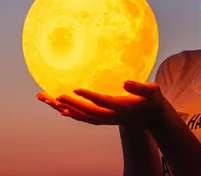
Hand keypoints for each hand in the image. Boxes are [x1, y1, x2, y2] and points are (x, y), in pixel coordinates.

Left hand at [36, 80, 165, 126]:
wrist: (150, 115)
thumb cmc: (152, 99)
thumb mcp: (152, 91)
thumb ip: (140, 87)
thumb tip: (125, 82)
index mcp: (121, 107)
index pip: (102, 102)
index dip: (89, 96)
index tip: (76, 89)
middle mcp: (110, 116)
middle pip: (87, 112)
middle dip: (71, 104)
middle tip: (56, 96)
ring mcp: (105, 119)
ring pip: (81, 116)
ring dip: (65, 108)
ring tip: (49, 99)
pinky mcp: (102, 118)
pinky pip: (83, 116)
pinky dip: (70, 112)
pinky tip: (59, 106)